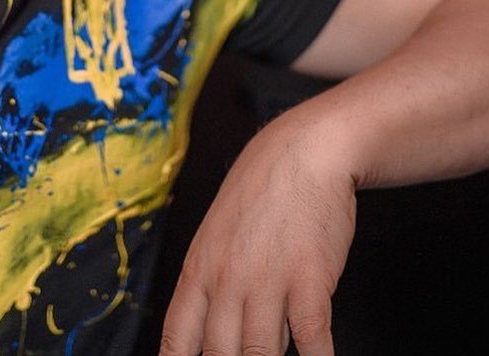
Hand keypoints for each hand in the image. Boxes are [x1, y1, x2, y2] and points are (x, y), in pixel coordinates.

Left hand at [159, 110, 355, 354]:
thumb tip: (216, 340)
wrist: (302, 152)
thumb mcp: (219, 235)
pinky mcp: (309, 281)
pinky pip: (312, 343)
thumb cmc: (261, 194)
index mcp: (199, 270)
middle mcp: (227, 280)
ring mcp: (268, 281)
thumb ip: (215, 287)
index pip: (177, 339)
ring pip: (260, 355)